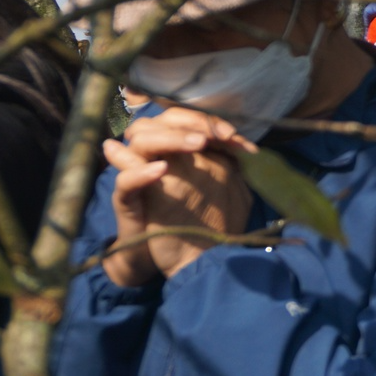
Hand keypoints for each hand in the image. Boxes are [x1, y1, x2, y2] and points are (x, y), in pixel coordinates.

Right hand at [100, 108, 255, 286]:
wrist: (178, 256)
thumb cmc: (201, 215)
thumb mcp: (219, 186)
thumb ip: (229, 164)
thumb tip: (250, 148)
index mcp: (174, 147)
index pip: (185, 118)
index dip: (209, 122)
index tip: (233, 135)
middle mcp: (152, 153)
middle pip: (162, 121)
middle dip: (192, 124)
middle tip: (218, 136)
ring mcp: (134, 173)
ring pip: (141, 139)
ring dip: (171, 138)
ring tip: (198, 145)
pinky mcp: (125, 198)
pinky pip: (126, 180)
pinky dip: (141, 173)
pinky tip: (162, 170)